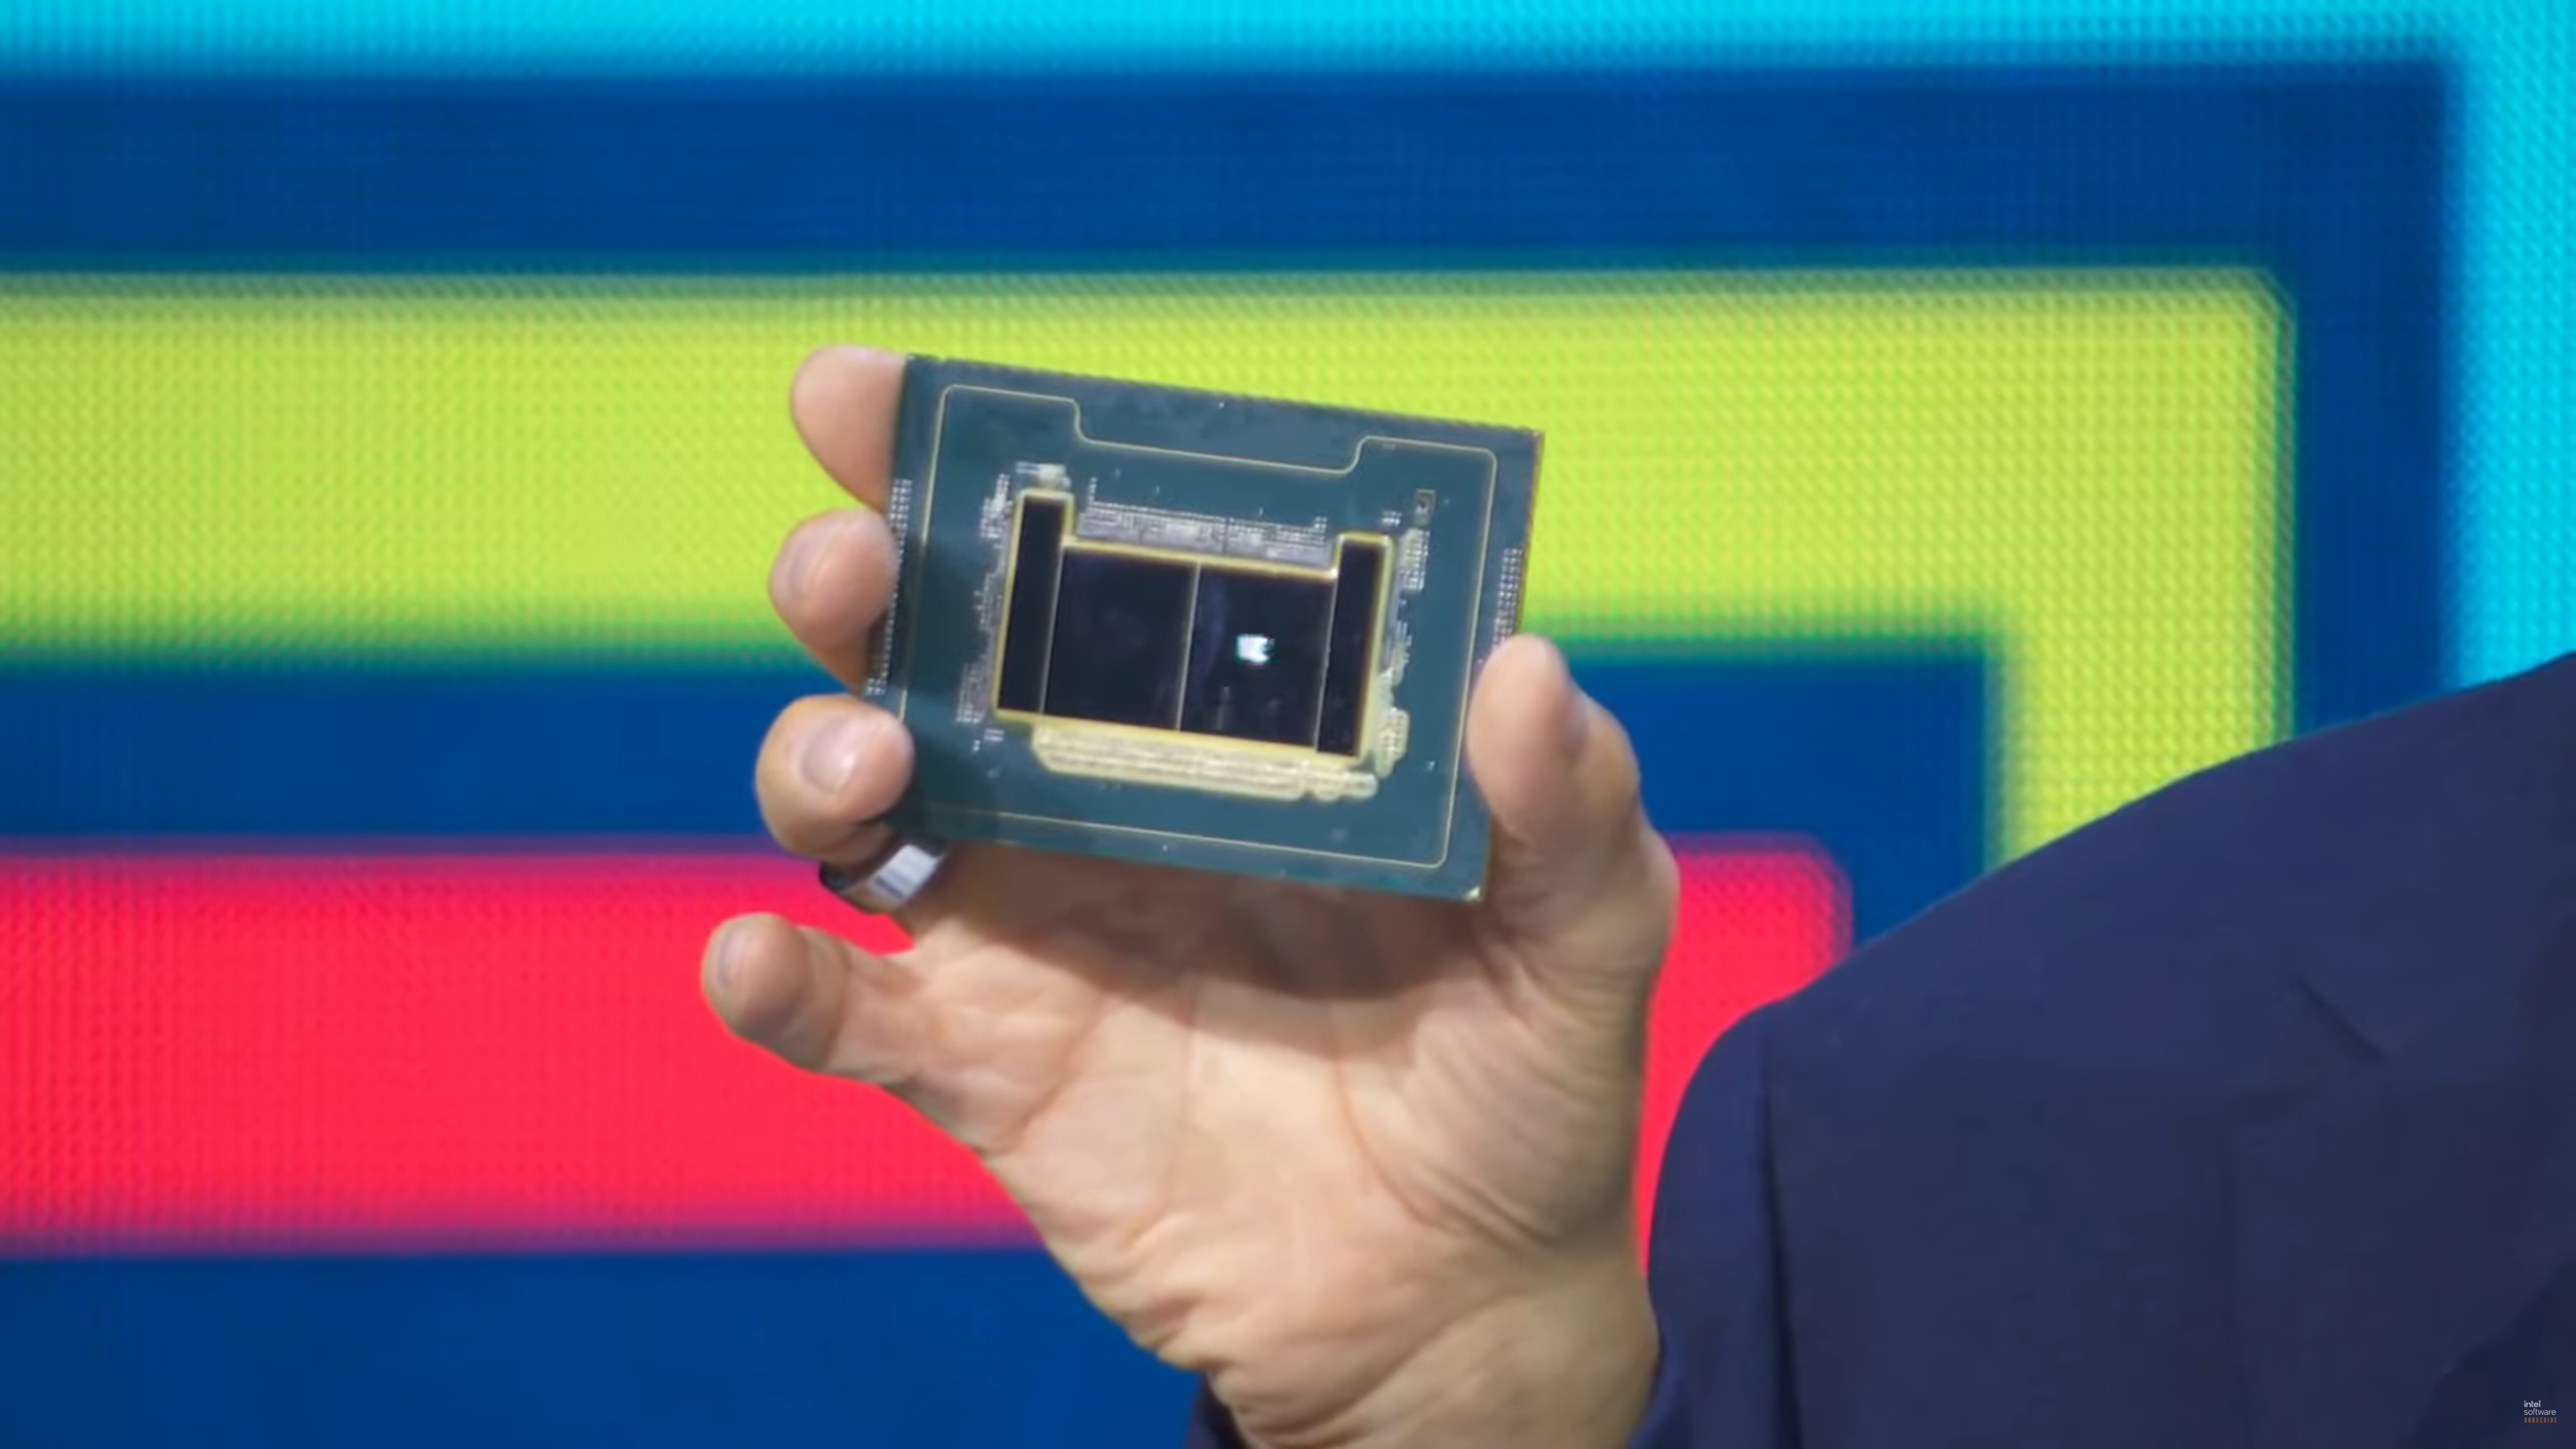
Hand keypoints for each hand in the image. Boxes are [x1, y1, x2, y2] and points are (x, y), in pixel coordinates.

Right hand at [704, 347, 1679, 1448]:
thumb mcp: (1584, 928)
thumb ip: (1568, 804)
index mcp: (1226, 723)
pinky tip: (755, 958)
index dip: (972, 467)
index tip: (889, 395)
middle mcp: (1097, 798)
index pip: (1089, 559)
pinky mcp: (986, 1067)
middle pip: (930, 650)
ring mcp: (1026, 929)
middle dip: (863, 576)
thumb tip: (1523, 667)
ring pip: (854, 803)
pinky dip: (778, 983)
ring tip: (867, 762)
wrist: (1459, 1297)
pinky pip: (845, 1013)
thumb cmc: (1522, 1077)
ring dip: (816, 754)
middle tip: (855, 557)